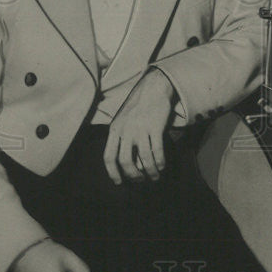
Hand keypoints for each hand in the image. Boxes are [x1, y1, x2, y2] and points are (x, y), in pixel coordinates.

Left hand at [104, 69, 176, 183]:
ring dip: (150, 171)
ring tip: (155, 177)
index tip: (119, 182)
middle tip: (140, 180)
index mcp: (114, 130)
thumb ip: (124, 140)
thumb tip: (135, 165)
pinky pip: (157, 150)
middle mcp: (125, 131)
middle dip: (133, 175)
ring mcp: (140, 129)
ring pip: (143, 158)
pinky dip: (159, 161)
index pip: (109, 157)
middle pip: (125, 161)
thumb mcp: (124, 121)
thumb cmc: (138, 106)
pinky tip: (162, 166)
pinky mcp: (155, 127)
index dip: (113, 173)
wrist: (153, 88)